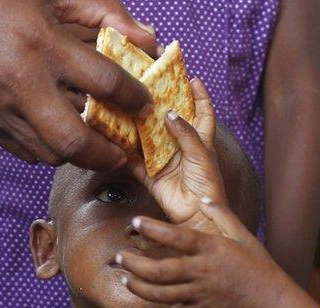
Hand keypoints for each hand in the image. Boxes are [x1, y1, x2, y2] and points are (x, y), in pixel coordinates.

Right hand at [0, 0, 155, 169]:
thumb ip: (99, 14)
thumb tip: (145, 37)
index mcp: (41, 45)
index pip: (106, 83)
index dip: (135, 98)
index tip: (144, 104)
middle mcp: (21, 84)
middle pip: (75, 141)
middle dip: (106, 154)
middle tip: (122, 153)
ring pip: (47, 153)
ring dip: (76, 155)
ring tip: (91, 145)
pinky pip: (20, 150)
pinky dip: (44, 150)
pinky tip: (54, 138)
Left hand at [118, 202, 285, 307]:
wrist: (270, 297)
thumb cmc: (255, 261)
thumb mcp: (241, 232)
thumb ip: (220, 213)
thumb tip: (202, 197)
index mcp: (210, 248)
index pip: (177, 237)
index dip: (153, 229)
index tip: (135, 221)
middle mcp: (201, 271)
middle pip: (160, 270)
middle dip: (134, 264)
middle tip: (118, 256)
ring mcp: (200, 293)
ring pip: (162, 294)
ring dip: (138, 287)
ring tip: (125, 278)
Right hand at [127, 79, 225, 229]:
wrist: (195, 217)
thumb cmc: (206, 186)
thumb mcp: (201, 154)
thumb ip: (186, 133)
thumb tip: (170, 113)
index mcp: (201, 141)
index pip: (203, 112)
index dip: (200, 95)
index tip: (191, 78)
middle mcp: (181, 147)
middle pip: (170, 121)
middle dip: (161, 105)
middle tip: (148, 89)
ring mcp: (164, 160)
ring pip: (149, 138)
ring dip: (138, 126)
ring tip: (126, 107)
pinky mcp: (150, 175)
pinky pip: (134, 161)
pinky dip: (124, 152)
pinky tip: (113, 139)